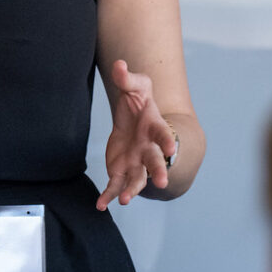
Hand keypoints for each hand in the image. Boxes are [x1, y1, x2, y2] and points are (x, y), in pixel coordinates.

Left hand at [97, 59, 175, 208]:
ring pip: (137, 178)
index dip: (167, 140)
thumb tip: (119, 66)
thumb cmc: (139, 102)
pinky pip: (116, 185)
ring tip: (126, 200)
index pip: (162, 134)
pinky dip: (109, 196)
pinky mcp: (121, 170)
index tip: (170, 147)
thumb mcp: (135, 86)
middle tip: (161, 182)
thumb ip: (127, 78)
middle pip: (155, 162)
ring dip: (133, 190)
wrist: (133, 120)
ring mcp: (136, 162)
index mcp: (155, 127)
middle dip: (158, 171)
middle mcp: (149, 148)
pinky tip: (101, 205)